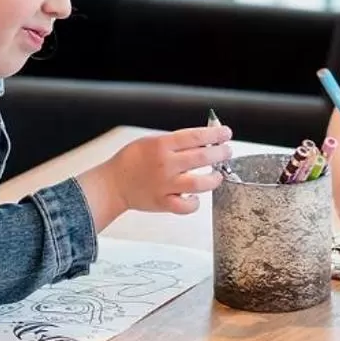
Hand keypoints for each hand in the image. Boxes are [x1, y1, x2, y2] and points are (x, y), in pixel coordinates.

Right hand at [81, 124, 232, 219]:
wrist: (113, 184)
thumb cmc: (131, 161)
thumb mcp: (150, 142)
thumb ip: (174, 142)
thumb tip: (202, 140)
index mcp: (161, 145)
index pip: (196, 136)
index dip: (215, 134)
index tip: (226, 133)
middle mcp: (165, 164)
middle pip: (203, 157)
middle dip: (221, 153)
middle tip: (226, 152)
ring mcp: (165, 185)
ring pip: (199, 184)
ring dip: (214, 179)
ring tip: (217, 175)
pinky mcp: (163, 203)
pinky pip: (186, 207)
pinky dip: (194, 203)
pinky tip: (195, 197)